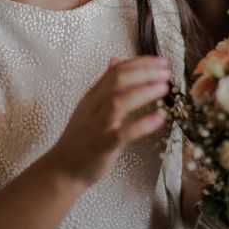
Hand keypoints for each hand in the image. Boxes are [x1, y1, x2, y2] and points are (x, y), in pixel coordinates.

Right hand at [49, 55, 170, 188]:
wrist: (62, 169)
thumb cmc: (80, 138)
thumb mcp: (90, 105)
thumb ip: (104, 83)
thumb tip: (115, 60)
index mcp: (93, 95)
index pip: (116, 70)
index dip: (140, 63)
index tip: (161, 62)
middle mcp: (94, 106)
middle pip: (118, 80)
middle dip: (144, 72)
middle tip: (166, 71)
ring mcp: (98, 125)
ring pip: (118, 101)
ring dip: (143, 92)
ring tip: (163, 88)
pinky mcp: (102, 145)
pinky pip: (122, 133)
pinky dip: (141, 125)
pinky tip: (159, 119)